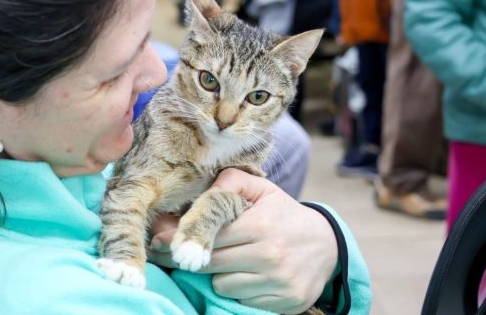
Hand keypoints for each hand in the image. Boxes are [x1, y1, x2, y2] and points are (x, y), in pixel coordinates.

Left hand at [148, 169, 338, 313]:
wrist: (327, 245)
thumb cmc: (283, 214)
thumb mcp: (261, 190)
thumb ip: (228, 184)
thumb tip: (193, 198)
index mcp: (260, 225)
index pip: (208, 236)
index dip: (180, 239)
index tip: (158, 241)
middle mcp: (270, 255)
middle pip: (210, 264)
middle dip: (191, 258)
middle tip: (176, 253)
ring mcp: (278, 282)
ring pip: (222, 285)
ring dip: (219, 275)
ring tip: (232, 261)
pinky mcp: (285, 302)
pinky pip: (240, 300)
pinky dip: (238, 289)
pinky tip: (248, 276)